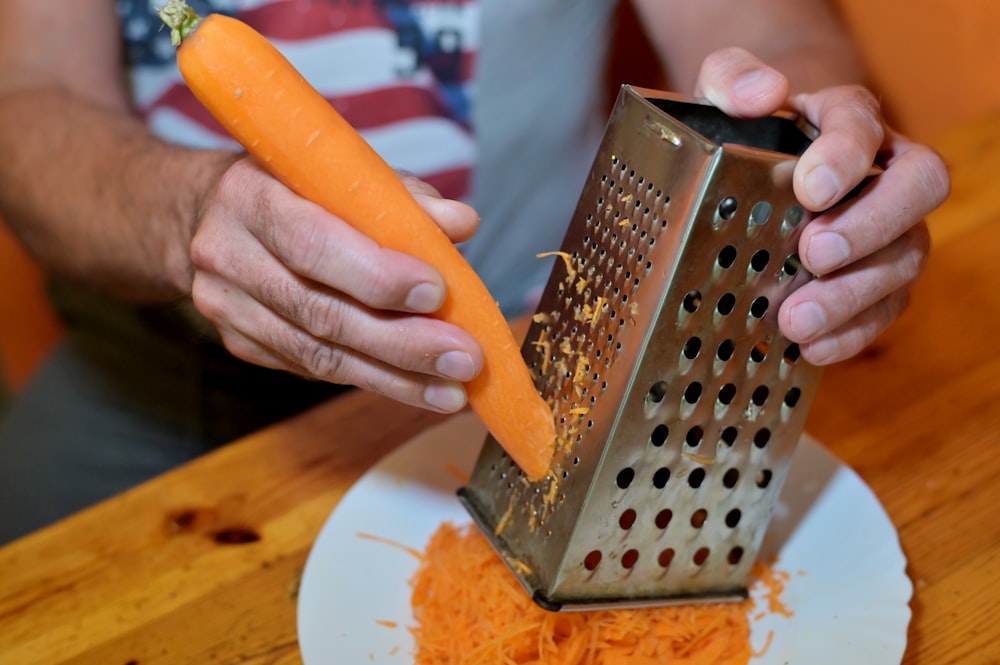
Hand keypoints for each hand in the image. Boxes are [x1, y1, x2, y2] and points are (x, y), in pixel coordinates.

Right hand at [189, 156, 483, 411]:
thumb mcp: (338, 173)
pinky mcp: (240, 343)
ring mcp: (227, 307)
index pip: (313, 243)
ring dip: (394, 377)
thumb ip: (399, 197)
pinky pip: (312, 368)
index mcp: (251, 195)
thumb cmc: (292, 188)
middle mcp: (228, 254)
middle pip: (320, 312)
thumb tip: (461, 223)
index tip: (437, 292)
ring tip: (453, 389)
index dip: (376, 274)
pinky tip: (417, 387)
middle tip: (463, 360)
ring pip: (318, 355)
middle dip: (401, 343)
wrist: (204, 216)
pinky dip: (370, 379)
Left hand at [694, 48, 949, 363]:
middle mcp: (882, 172)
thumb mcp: (721, 93)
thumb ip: (733, 80)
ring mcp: (887, 228)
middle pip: (917, 188)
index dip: (845, 155)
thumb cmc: (741, 130)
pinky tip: (812, 348)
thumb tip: (764, 92)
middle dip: (870, 226)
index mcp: (846, 120)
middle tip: (814, 254)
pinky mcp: (877, 279)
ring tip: (795, 319)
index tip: (809, 187)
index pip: (865, 124)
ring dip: (853, 294)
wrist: (747, 167)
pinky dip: (851, 333)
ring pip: (906, 257)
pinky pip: (886, 308)